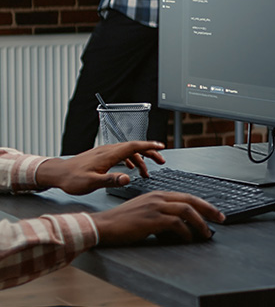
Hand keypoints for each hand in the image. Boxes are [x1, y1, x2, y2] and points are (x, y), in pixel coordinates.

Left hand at [36, 141, 166, 194]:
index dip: (149, 146)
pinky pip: (121, 154)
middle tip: (161, 160)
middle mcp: (108, 150)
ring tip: (147, 172)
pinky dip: (131, 160)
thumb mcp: (91, 182)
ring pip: (128, 151)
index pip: (134, 146)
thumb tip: (127, 178)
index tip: (161, 147)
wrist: (57, 174)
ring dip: (141, 159)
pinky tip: (130, 168)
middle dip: (150, 153)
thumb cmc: (72, 179)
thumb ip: (110, 180)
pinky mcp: (101, 156)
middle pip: (134, 147)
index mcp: (109, 155)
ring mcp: (104, 152)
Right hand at [91, 192, 223, 244]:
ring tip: (206, 233)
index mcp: (158, 194)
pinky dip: (185, 232)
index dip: (203, 204)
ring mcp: (155, 207)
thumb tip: (181, 224)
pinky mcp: (151, 219)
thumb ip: (162, 213)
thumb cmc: (122, 221)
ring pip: (187, 211)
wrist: (103, 226)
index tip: (214, 212)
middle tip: (220, 219)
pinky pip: (176, 224)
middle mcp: (159, 198)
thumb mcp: (145, 211)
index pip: (187, 196)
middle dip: (209, 210)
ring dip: (200, 223)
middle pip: (191, 201)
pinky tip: (188, 239)